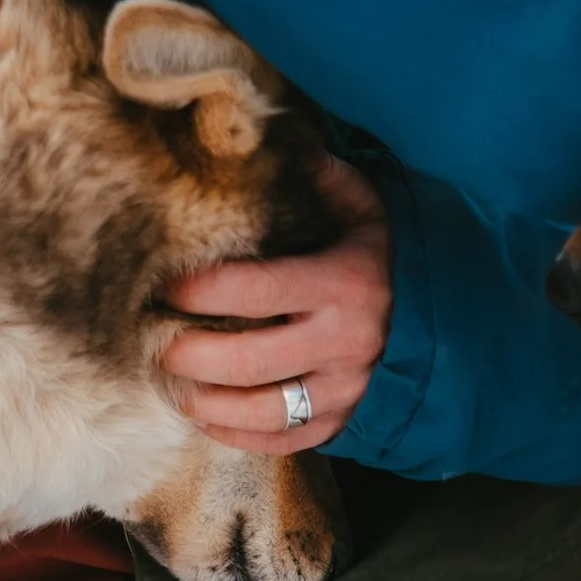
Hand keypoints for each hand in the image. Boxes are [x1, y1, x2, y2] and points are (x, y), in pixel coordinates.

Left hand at [160, 154, 389, 454]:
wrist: (431, 311)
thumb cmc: (369, 248)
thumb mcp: (352, 200)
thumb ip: (305, 173)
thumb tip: (244, 137)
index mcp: (345, 282)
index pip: (255, 291)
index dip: (198, 291)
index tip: (161, 285)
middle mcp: (348, 343)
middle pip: (248, 362)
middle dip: (187, 354)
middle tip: (149, 339)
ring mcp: (346, 390)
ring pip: (261, 412)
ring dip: (202, 402)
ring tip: (166, 381)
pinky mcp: (339, 422)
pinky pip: (278, 443)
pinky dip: (232, 435)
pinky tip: (201, 414)